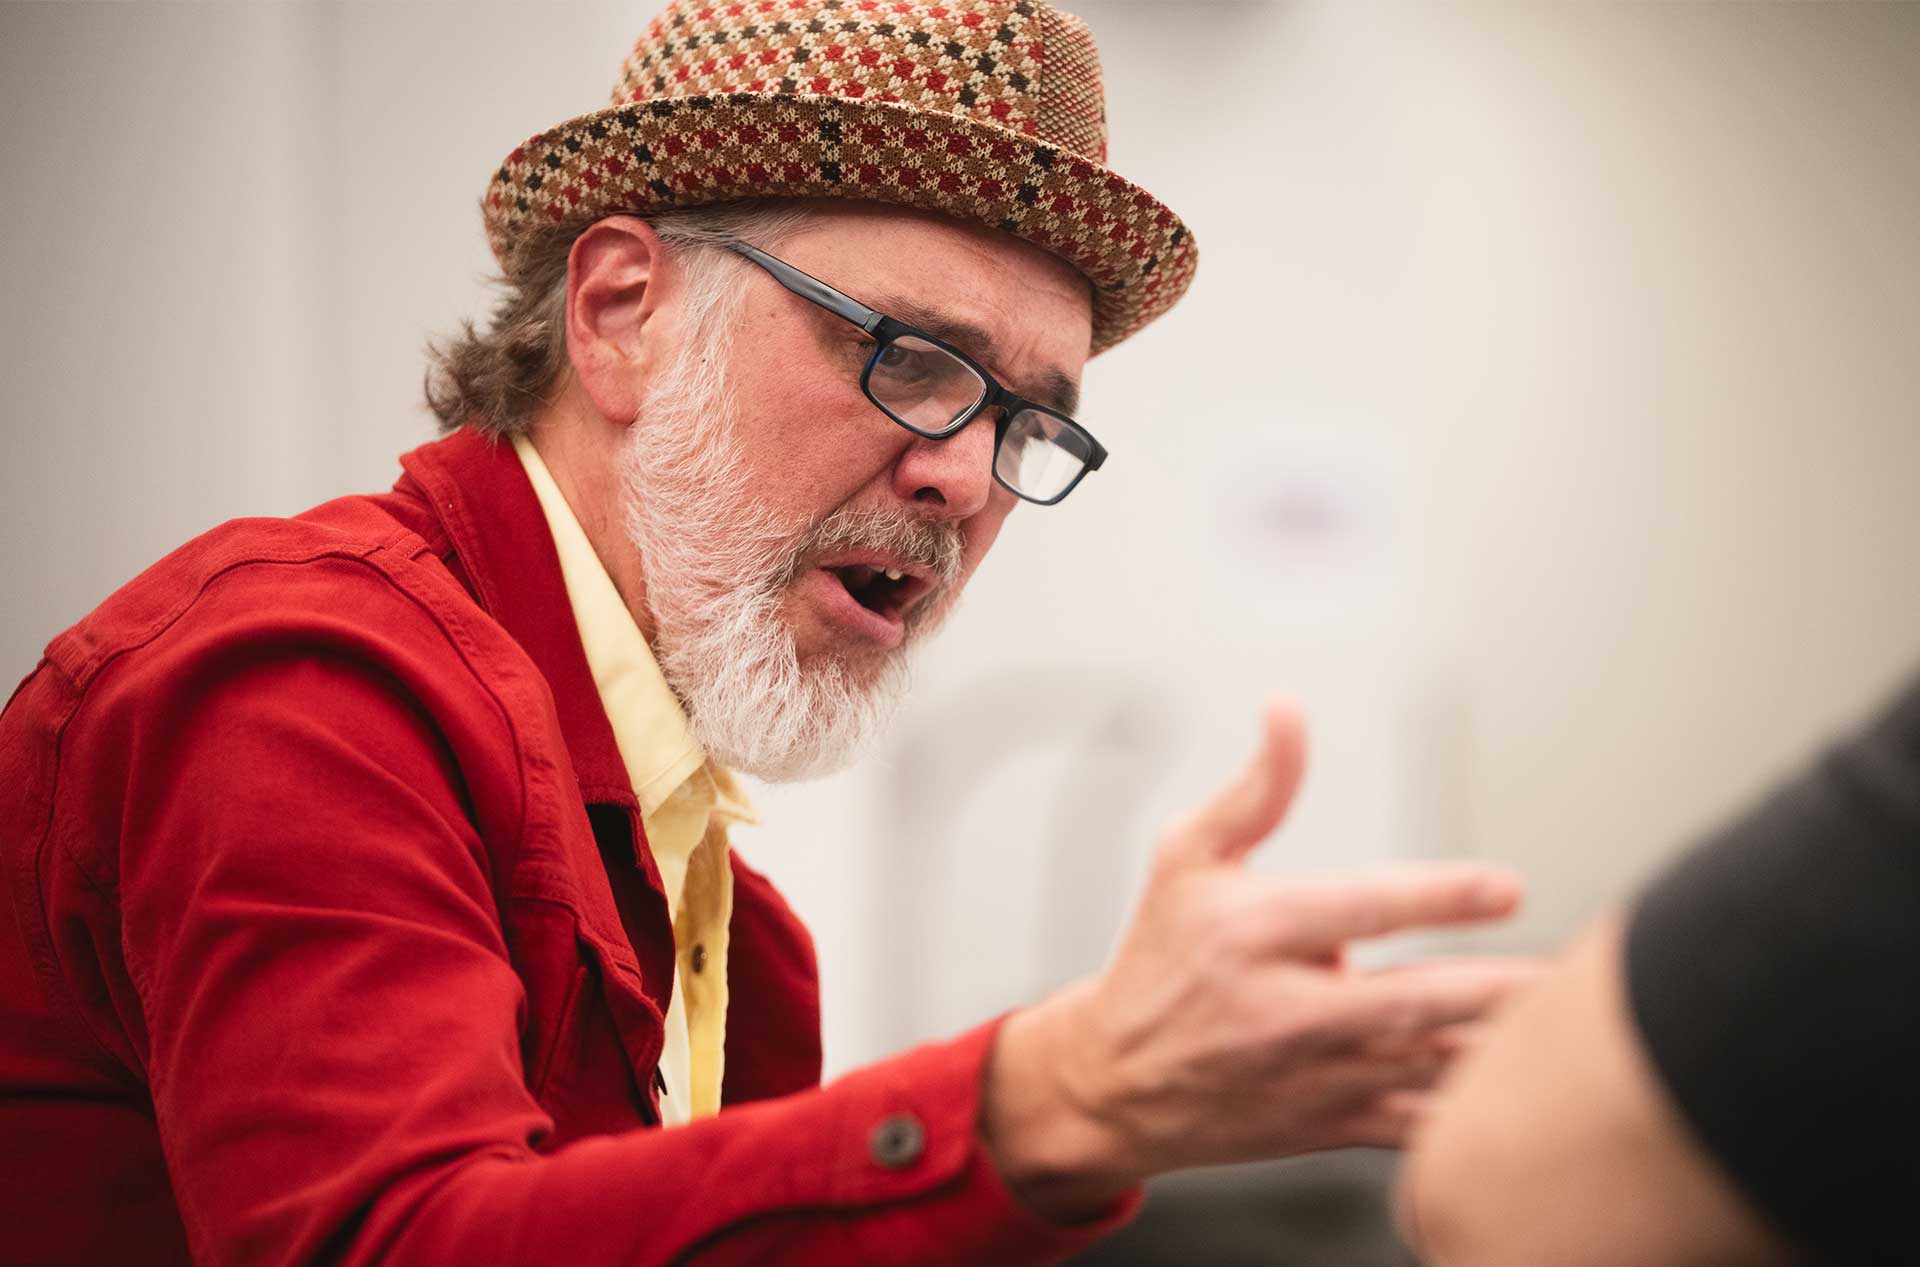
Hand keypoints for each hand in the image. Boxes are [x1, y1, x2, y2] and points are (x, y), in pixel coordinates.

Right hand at [981, 697, 1536, 1220]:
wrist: (1114, 1082)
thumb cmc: (1159, 956)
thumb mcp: (1187, 856)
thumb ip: (1257, 789)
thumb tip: (1289, 713)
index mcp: (1249, 931)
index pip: (1360, 908)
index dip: (1439, 896)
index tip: (1506, 887)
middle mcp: (1280, 1009)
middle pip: (1411, 1000)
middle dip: (1494, 988)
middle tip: (1570, 974)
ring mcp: (1308, 1076)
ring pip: (1426, 1067)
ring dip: (1501, 1047)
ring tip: (1570, 1025)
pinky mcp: (1327, 1127)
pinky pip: (1415, 1127)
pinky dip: (1473, 1116)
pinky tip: (1524, 1094)